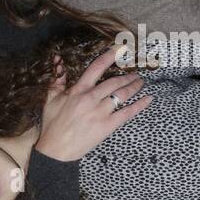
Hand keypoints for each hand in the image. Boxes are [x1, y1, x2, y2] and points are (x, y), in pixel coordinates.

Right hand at [34, 46, 150, 160]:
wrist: (56, 150)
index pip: (97, 67)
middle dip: (127, 76)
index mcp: (78, 90)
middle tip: (135, 73)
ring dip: (134, 86)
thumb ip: (57, 78)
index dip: (110, 56)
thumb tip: (58, 59)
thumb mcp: (51, 98)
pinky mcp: (107, 126)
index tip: (120, 49)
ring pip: (122, 95)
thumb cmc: (52, 124)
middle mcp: (91, 99)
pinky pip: (127, 113)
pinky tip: (148, 99)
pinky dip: (139, 105)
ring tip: (140, 82)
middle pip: (114, 82)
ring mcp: (100, 113)